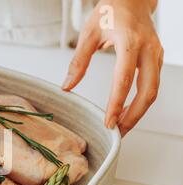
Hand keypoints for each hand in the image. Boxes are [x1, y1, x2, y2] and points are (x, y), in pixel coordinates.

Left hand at [62, 0, 162, 135]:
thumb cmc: (110, 12)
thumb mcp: (88, 33)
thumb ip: (78, 62)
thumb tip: (66, 87)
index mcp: (130, 42)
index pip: (124, 80)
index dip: (117, 104)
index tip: (108, 122)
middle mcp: (148, 49)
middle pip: (148, 91)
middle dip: (134, 116)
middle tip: (117, 132)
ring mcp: (156, 54)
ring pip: (153, 90)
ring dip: (139, 112)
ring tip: (121, 127)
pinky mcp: (157, 58)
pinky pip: (153, 85)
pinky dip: (141, 101)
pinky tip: (128, 111)